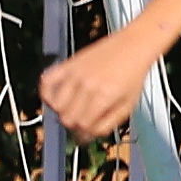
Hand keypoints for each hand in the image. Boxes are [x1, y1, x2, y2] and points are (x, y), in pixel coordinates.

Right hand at [41, 28, 164, 141]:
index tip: (87, 131)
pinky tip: (57, 96)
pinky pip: (46, 81)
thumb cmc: (133, 74)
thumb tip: (88, 135)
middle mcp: (88, 85)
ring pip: (55, 104)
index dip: (85, 132)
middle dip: (74, 124)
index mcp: (105, 96)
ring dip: (62, 111)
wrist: (134, 46)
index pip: (83, 125)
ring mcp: (76, 73)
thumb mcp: (128, 105)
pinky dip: (47, 92)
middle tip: (82, 119)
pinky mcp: (69, 63)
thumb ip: (108, 123)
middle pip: (67, 117)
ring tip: (72, 108)